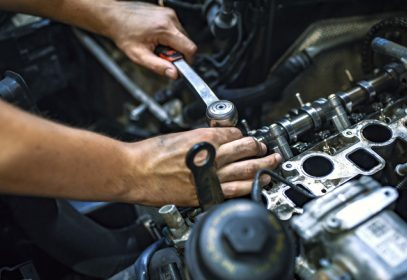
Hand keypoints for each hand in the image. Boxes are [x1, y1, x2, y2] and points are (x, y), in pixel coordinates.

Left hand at [106, 1, 196, 78]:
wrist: (115, 16)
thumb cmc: (124, 33)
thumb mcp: (139, 56)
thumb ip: (158, 67)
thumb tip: (174, 74)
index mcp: (165, 29)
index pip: (190, 48)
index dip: (187, 61)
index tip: (179, 66)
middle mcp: (170, 19)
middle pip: (187, 42)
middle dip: (177, 53)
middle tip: (161, 55)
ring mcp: (169, 14)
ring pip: (182, 36)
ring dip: (173, 45)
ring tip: (156, 45)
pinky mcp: (167, 13)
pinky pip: (176, 29)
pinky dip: (169, 37)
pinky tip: (156, 38)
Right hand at [123, 128, 281, 205]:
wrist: (135, 172)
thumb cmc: (151, 153)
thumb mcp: (180, 136)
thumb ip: (202, 138)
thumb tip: (217, 139)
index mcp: (205, 138)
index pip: (235, 134)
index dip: (242, 135)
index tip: (245, 138)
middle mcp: (212, 156)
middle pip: (247, 149)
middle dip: (260, 148)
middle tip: (266, 149)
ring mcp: (210, 177)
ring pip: (247, 171)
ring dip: (263, 167)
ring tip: (272, 165)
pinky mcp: (204, 194)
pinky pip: (233, 191)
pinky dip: (248, 187)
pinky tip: (257, 185)